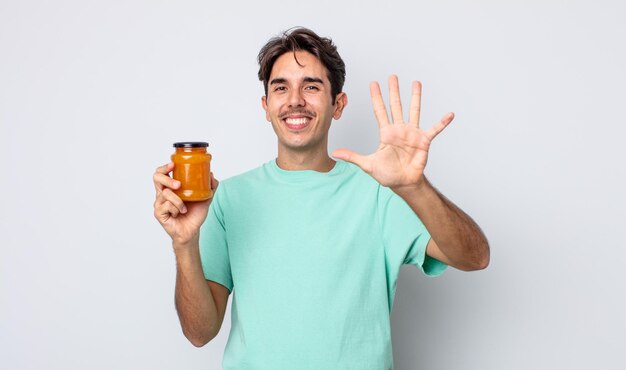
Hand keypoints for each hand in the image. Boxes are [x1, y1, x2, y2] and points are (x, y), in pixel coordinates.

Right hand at [152, 162, 217, 245]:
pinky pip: (167, 205)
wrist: (192, 231)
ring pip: (166, 193)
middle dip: (168, 179)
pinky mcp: (158, 213)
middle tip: (179, 185)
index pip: (161, 173)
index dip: (164, 167)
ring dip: (179, 200)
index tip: (173, 164)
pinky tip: (179, 213)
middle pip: (157, 178)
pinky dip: (176, 209)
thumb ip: (210, 187)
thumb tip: (212, 175)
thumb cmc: (195, 214)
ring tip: (184, 208)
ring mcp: (159, 203)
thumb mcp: (205, 199)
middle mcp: (162, 194)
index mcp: (171, 188)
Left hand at [333, 75, 453, 190]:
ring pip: (414, 111)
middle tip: (392, 76)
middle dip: (393, 91)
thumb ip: (353, 156)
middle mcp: (399, 129)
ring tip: (416, 83)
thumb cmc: (387, 174)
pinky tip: (450, 114)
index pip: (379, 111)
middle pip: (396, 106)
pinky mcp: (424, 141)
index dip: (376, 98)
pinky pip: (435, 129)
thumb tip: (335, 153)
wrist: (403, 183)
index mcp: (386, 133)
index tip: (373, 83)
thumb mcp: (367, 165)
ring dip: (415, 97)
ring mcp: (412, 134)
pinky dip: (442, 122)